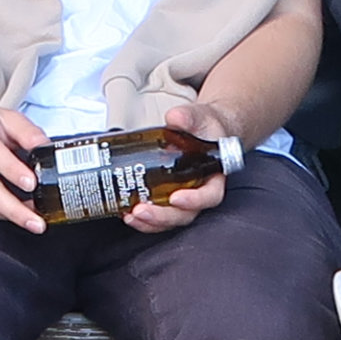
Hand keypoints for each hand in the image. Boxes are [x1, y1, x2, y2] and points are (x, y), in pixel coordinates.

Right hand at [0, 101, 52, 232]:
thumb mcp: (5, 116)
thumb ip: (27, 131)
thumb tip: (45, 147)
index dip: (12, 170)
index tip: (31, 183)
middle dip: (14, 209)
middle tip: (37, 221)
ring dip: (10, 215)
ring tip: (34, 221)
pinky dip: (1, 214)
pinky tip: (18, 214)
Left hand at [122, 91, 232, 235]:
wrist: (202, 130)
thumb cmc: (205, 127)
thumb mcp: (200, 117)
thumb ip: (190, 117)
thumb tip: (175, 118)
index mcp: (214, 177)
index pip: (210, 196)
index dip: (194, 201)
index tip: (176, 198)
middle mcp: (199, 192)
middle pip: (185, 213)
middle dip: (163, 216)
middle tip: (142, 210)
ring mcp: (182, 197)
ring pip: (170, 218)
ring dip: (150, 222)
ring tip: (131, 216)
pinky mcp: (166, 197)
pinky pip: (157, 212)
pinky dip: (143, 218)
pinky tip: (126, 213)